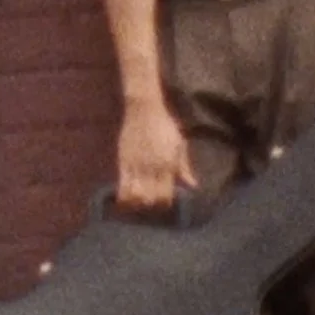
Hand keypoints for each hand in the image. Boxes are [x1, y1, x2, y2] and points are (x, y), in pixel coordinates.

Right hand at [115, 98, 194, 212]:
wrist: (144, 109)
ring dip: (137, 202)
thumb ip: (184, 167)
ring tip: (139, 201)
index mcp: (168, 164)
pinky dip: (124, 197)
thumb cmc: (165, 126)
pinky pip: (121, 185)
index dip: (165, 203)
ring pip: (134, 195)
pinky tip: (126, 200)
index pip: (166, 195)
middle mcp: (152, 167)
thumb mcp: (179, 144)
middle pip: (150, 198)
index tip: (165, 201)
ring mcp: (136, 165)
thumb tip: (193, 186)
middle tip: (152, 202)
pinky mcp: (123, 161)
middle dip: (152, 205)